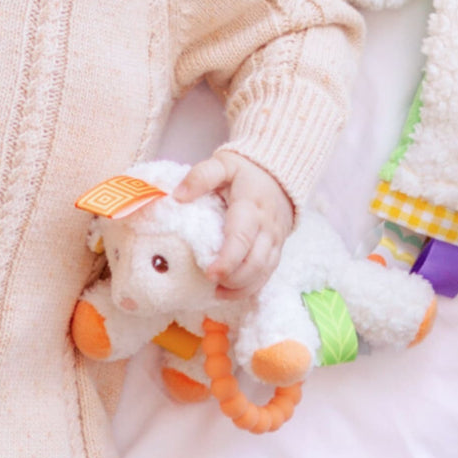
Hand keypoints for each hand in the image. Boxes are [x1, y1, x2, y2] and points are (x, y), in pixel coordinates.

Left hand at [174, 151, 293, 300]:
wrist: (279, 174)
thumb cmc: (245, 171)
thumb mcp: (222, 164)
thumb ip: (201, 176)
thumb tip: (178, 196)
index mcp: (251, 205)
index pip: (242, 237)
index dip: (227, 259)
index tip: (209, 274)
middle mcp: (267, 226)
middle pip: (255, 262)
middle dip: (233, 280)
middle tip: (209, 284)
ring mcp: (275, 240)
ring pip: (263, 272)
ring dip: (241, 288)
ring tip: (216, 292)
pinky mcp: (277, 249)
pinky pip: (267, 274)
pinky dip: (249, 288)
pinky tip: (228, 293)